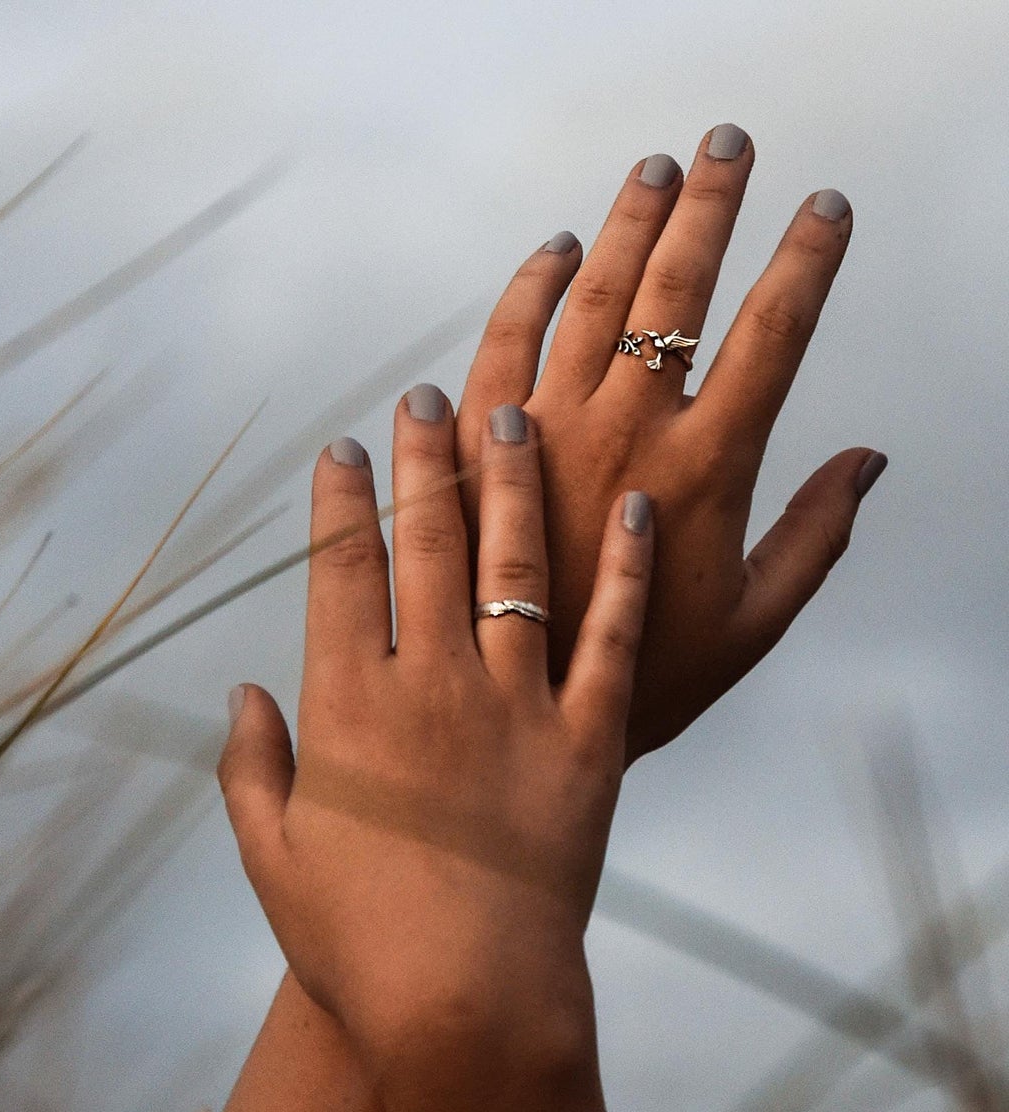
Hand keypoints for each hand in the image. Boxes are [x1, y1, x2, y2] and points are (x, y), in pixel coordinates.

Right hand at [217, 389, 653, 1084]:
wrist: (470, 1004)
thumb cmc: (358, 945)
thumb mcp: (272, 860)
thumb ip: (251, 769)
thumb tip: (242, 697)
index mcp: (349, 707)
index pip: (342, 571)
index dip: (342, 501)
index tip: (345, 450)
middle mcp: (434, 684)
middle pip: (427, 544)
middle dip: (425, 460)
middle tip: (428, 397)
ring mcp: (518, 707)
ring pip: (515, 566)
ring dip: (513, 484)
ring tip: (513, 417)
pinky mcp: (589, 744)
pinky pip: (610, 636)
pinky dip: (623, 567)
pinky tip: (630, 508)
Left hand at [453, 127, 884, 756]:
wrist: (519, 727)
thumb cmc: (646, 686)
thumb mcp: (752, 626)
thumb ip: (815, 539)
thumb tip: (868, 461)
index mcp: (705, 467)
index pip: (771, 336)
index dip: (804, 263)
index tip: (825, 208)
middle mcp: (627, 430)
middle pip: (677, 291)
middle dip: (709, 209)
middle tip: (730, 145)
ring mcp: (548, 432)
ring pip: (592, 300)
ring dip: (626, 225)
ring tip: (657, 170)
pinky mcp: (482, 449)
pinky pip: (503, 345)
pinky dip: (530, 292)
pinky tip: (554, 253)